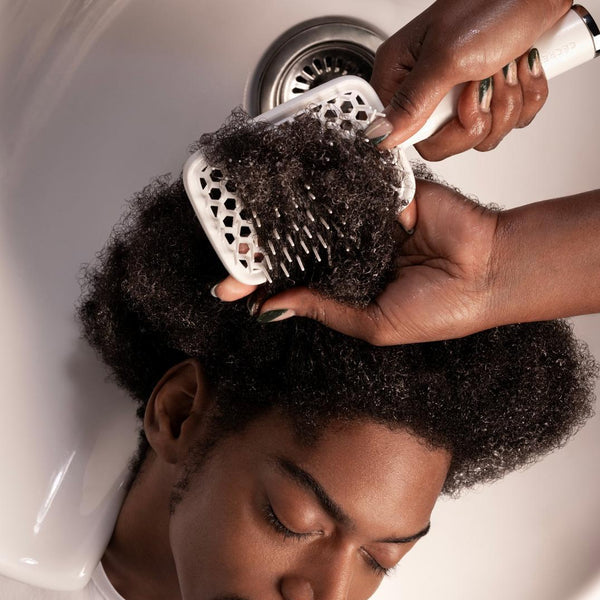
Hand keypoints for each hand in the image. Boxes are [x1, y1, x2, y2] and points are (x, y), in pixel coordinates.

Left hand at [213, 180, 501, 344]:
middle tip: (230, 250)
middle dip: (265, 251)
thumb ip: (327, 311)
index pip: (298, 285)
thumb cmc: (444, 308)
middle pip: (300, 247)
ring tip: (247, 221)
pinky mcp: (383, 192)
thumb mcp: (375, 324)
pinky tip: (287, 189)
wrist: (490, 268)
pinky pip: (349, 186)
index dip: (264, 287)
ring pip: (319, 215)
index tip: (229, 288)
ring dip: (285, 218)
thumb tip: (275, 309)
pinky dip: (322, 187)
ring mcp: (366, 220)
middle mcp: (354, 252)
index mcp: (351, 287)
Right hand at [367, 0, 569, 155]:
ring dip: (506, 102)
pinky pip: (509, 121)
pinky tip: (521, 65)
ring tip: (505, 65)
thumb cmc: (494, 3)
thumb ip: (411, 103)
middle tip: (483, 82)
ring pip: (482, 134)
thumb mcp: (447, 57)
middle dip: (479, 117)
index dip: (437, 133)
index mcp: (402, 74)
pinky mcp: (492, 94)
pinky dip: (526, 95)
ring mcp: (460, 93)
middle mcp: (427, 87)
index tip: (454, 109)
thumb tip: (379, 134)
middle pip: (447, 141)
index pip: (405, 137)